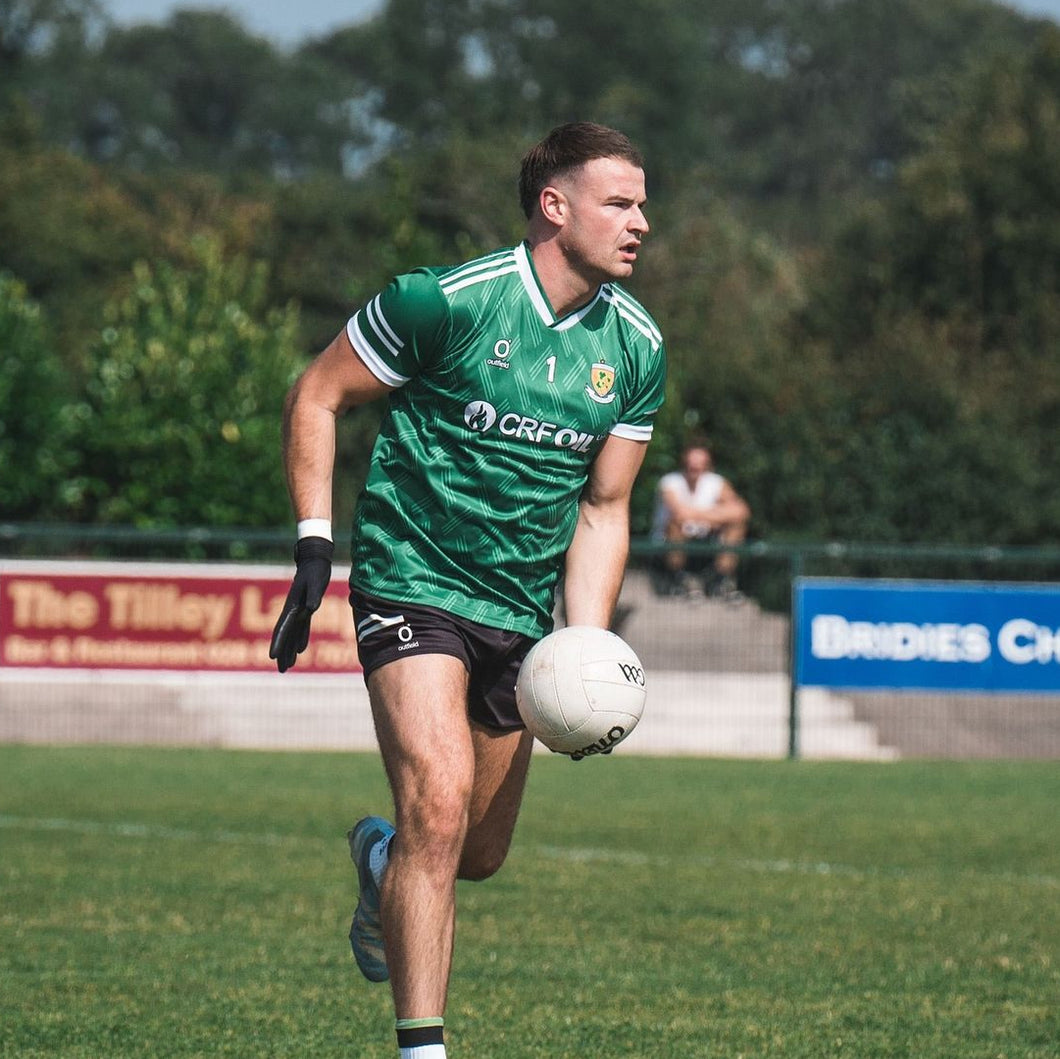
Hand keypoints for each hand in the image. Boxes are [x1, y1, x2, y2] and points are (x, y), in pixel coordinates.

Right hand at [269, 536, 333, 672]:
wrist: (316, 560)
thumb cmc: (315, 571)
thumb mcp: (316, 582)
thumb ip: (312, 596)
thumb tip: (311, 609)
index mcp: (292, 606)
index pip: (282, 628)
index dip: (278, 643)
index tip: (273, 657)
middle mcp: (293, 611)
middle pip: (285, 636)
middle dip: (282, 653)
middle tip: (281, 670)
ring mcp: (298, 610)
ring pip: (292, 634)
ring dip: (290, 650)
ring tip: (288, 666)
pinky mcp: (306, 608)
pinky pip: (301, 628)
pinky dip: (300, 639)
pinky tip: (300, 650)